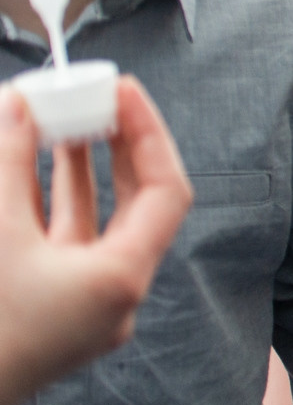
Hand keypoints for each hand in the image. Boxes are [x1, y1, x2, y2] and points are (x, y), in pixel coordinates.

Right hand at [0, 79, 191, 404]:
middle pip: (134, 204)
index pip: (166, 190)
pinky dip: (48, 205)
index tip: (123, 90)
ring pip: (91, 224)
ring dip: (75, 171)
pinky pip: (62, 246)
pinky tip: (30, 169)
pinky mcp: (52, 314)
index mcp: (121, 279)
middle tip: (94, 99)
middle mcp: (115, 298)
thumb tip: (19, 105)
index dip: (147, 133)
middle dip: (113, 147)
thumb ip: (11, 163)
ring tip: (57, 121)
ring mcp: (84, 309)